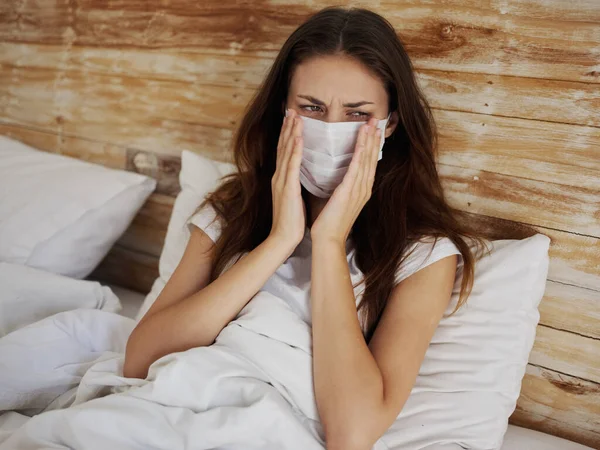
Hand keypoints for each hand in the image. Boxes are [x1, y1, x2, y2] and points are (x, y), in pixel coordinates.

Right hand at [269, 108, 306, 247]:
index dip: (288, 134)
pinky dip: (294, 150)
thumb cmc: (291, 221)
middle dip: (288, 127)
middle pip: (283, 147)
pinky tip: (297, 138)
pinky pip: (292, 166)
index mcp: (283, 179)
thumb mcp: (293, 197)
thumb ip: (295, 184)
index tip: (293, 119)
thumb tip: (302, 174)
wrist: (283, 238)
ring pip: (286, 152)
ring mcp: (282, 182)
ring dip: (290, 132)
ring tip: (295, 116)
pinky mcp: (287, 189)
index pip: (285, 152)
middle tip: (292, 109)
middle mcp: (280, 177)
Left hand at [310, 117, 379, 246]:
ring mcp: (359, 190)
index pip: (368, 163)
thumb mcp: (334, 198)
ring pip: (367, 159)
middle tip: (376, 120)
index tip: (372, 130)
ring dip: (369, 140)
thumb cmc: (328, 222)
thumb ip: (336, 185)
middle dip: (374, 138)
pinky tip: (363, 139)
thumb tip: (329, 171)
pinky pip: (357, 167)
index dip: (371, 146)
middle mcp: (363, 188)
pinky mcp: (350, 191)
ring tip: (371, 123)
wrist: (328, 240)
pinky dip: (361, 151)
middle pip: (372, 158)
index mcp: (360, 190)